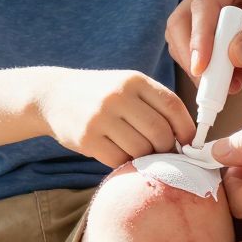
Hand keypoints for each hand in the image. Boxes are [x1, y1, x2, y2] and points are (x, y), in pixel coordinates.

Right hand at [36, 68, 195, 168]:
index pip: (172, 106)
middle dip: (167, 148)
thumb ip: (154, 103)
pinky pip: (119, 159)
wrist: (53, 95)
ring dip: (145, 157)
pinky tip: (120, 154)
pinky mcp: (87, 138)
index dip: (186, 128)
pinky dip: (125, 162)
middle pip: (160, 132)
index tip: (188, 142)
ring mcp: (101, 117)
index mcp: (134, 80)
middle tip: (162, 152)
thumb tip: (185, 137)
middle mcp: (118, 96)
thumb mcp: (127, 86)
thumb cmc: (100, 94)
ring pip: (141, 149)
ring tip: (139, 152)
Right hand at [167, 0, 241, 93]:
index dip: (199, 37)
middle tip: (211, 87)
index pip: (205, 3)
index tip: (202, 68)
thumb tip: (233, 57)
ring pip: (186, 37)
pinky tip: (240, 79)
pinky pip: (202, 50)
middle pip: (184, 20)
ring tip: (235, 85)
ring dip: (203, 67)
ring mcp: (216, 4)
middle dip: (193, 55)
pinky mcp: (219, 26)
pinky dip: (213, 70)